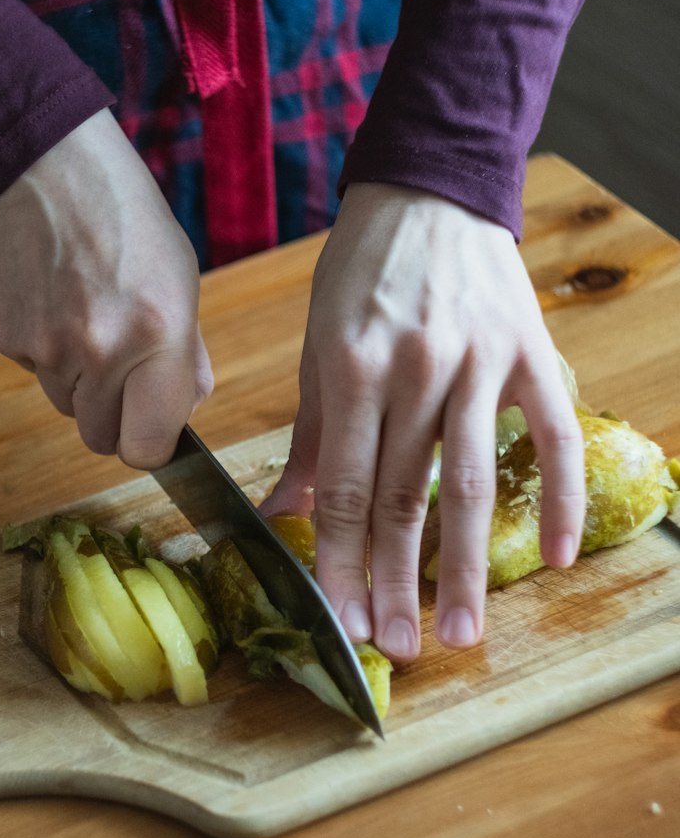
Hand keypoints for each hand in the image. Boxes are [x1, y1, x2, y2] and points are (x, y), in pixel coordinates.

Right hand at [0, 108, 212, 467]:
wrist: (44, 168)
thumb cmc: (124, 216)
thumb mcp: (180, 279)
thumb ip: (185, 354)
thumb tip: (185, 409)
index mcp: (158, 335)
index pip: (147, 446)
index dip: (151, 442)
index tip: (153, 424)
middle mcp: (101, 350)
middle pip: (100, 439)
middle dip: (115, 416)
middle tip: (122, 368)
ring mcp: (47, 347)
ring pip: (66, 407)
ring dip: (81, 383)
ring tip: (88, 317)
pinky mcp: (8, 338)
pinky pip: (36, 374)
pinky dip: (48, 353)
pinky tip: (57, 302)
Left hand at [263, 182, 584, 659]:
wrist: (429, 188)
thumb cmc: (361, 271)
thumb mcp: (317, 345)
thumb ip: (311, 439)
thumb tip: (280, 516)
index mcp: (351, 369)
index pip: (348, 487)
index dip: (344, 561)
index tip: (343, 621)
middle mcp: (415, 370)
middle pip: (406, 496)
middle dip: (398, 581)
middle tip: (398, 649)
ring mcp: (480, 362)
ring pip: (474, 481)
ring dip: (468, 564)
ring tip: (465, 631)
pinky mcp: (531, 353)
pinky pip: (554, 435)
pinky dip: (558, 496)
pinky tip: (557, 556)